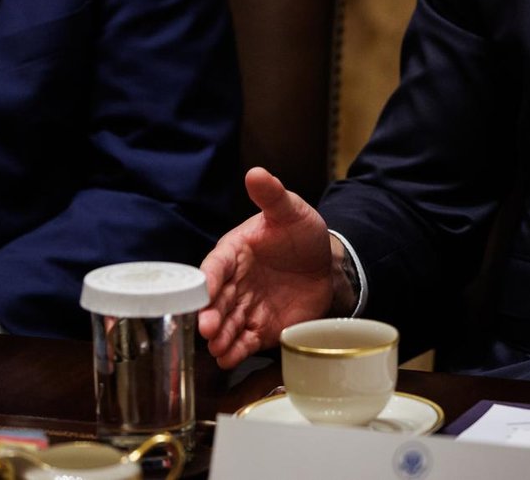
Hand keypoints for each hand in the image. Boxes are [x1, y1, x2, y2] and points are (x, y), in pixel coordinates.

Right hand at [199, 167, 342, 368]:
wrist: (326, 264)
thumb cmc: (301, 233)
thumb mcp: (290, 210)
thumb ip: (272, 195)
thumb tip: (256, 173)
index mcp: (235, 251)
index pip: (216, 265)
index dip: (209, 279)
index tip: (203, 291)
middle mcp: (235, 282)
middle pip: (217, 300)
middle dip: (210, 314)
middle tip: (207, 328)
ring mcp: (246, 307)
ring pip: (227, 324)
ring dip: (220, 336)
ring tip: (217, 347)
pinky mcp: (260, 328)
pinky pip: (244, 341)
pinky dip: (236, 350)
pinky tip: (228, 357)